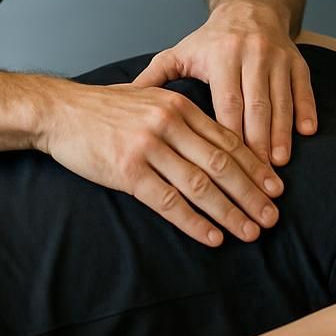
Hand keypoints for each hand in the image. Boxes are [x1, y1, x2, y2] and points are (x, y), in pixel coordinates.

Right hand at [37, 80, 283, 247]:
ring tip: (250, 231)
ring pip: (200, 185)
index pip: (228, 140)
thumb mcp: (151, 99)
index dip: (254, 167)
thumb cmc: (105, 109)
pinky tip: (212, 236)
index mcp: (179, 106)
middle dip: (251, 193)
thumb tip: (218, 144)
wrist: (61, 112)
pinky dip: (195, 221)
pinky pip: (169, 202)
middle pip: (222, 163)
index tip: (275, 189)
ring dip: (230, 212)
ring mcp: (148, 147)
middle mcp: (169, 124)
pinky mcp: (128, 170)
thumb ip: (182, 118)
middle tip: (272, 216)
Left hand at [132, 6, 317, 165]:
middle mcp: (252, 54)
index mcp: (221, 56)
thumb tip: (122, 102)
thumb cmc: (210, 40)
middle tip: (256, 175)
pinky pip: (304, 88)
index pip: (227, 102)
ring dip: (281, 133)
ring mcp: (277, 57)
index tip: (226, 166)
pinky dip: (306, 110)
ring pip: (281, 100)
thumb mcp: (181, 53)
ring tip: (278, 164)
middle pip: (256, 105)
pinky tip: (307, 134)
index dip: (229, 135)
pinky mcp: (297, 60)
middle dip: (257, 143)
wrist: (250, 6)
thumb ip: (154, 78)